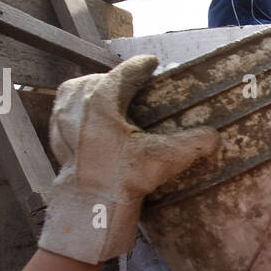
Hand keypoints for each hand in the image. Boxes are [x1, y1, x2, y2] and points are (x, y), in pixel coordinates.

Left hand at [41, 55, 219, 263]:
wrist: (89, 207)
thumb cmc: (122, 179)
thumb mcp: (164, 158)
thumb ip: (192, 144)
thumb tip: (214, 136)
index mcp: (101, 98)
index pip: (126, 72)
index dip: (142, 66)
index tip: (153, 63)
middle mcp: (77, 104)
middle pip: (97, 79)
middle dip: (114, 79)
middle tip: (131, 85)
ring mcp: (62, 122)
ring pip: (74, 94)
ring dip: (89, 91)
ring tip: (105, 97)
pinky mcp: (56, 141)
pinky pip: (64, 116)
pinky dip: (75, 113)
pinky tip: (86, 122)